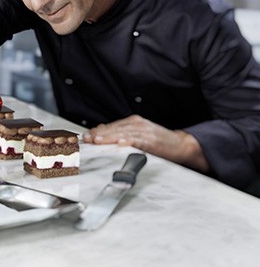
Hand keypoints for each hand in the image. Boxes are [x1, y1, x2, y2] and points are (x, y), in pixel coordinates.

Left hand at [82, 115, 208, 172]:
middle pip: (114, 129)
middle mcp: (137, 124)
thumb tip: (103, 133)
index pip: (111, 126)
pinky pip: (138, 140)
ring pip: (123, 133)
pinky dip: (129, 141)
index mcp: (133, 122)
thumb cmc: (158, 141)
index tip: (86, 136)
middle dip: (99, 134)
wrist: (181, 144)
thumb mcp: (138, 134)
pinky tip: (121, 143)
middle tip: (87, 138)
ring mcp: (145, 131)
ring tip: (98, 140)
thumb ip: (122, 133)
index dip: (98, 131)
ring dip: (109, 137)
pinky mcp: (152, 140)